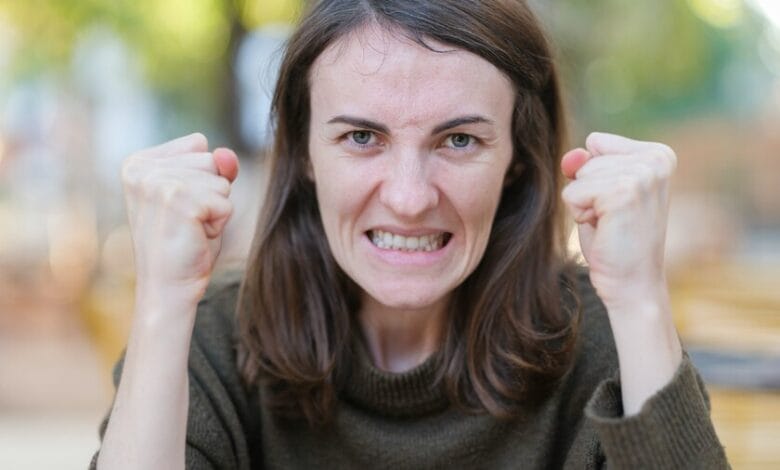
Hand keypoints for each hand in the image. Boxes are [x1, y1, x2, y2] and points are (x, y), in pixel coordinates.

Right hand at [121, 133, 238, 307]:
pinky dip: (219, 223)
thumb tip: (227, 155)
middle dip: (210, 193)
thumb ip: (216, 168)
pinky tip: (196, 237)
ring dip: (215, 209)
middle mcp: (142, 169)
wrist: (168, 288)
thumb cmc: (184, 244)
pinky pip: (225, 202)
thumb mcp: (200, 196)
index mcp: (138, 162)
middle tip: (186, 223)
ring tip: (190, 230)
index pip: (198, 145)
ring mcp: (158, 184)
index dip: (202, 179)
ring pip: (220, 180)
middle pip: (210, 160)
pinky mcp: (178, 200)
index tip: (179, 207)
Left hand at [561, 132, 675, 308]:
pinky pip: (572, 192)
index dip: (594, 176)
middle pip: (586, 159)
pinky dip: (579, 214)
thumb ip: (585, 165)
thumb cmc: (616, 240)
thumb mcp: (600, 192)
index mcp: (658, 154)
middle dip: (588, 191)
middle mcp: (656, 159)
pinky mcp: (623, 192)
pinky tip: (605, 230)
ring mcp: (642, 175)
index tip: (617, 204)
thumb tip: (573, 156)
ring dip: (584, 204)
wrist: (633, 284)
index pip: (597, 142)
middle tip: (613, 220)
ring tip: (610, 224)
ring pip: (578, 176)